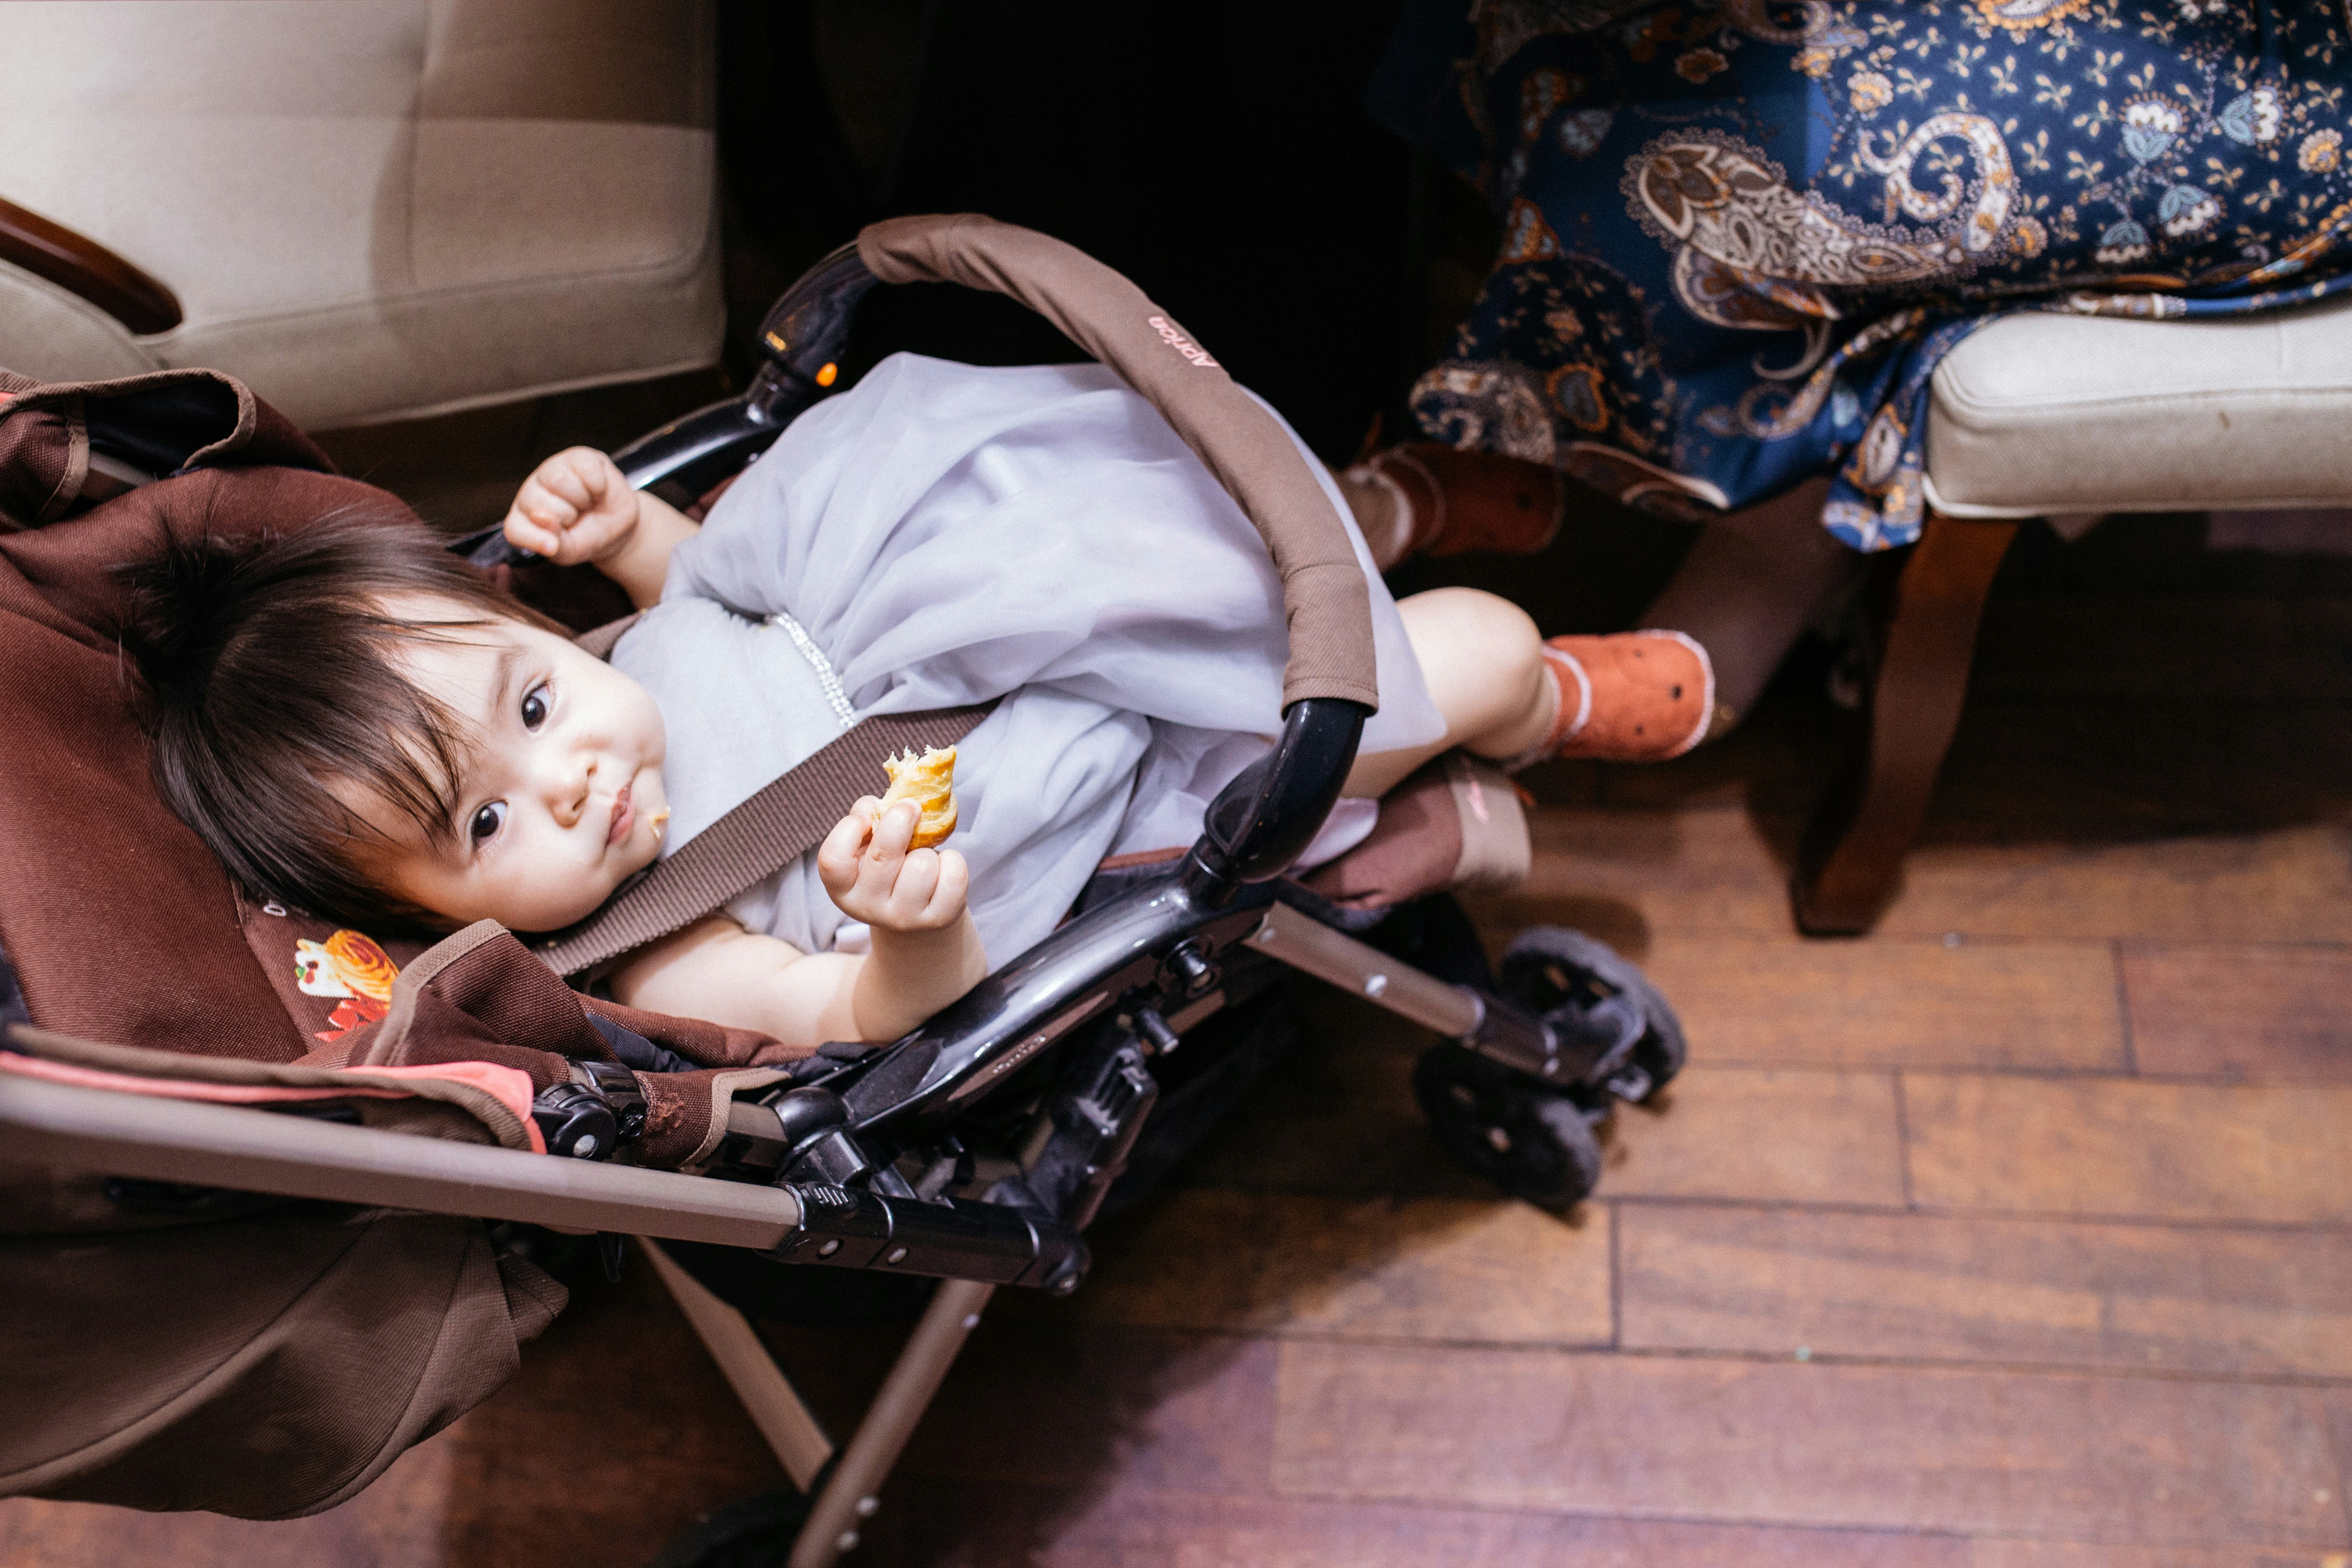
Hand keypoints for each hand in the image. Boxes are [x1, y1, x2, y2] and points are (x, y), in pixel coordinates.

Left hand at [502, 447, 639, 566]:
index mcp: (523, 521)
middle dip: (567, 517)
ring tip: (586, 504)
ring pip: (559, 481)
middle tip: (577, 519)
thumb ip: (556, 542)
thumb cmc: (588, 537)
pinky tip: (597, 490)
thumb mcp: (573, 551)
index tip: (553, 547)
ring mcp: (551, 471)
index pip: (515, 530)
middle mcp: (530, 493)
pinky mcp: (576, 457)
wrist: (619, 524)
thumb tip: (539, 517)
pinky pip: (586, 470)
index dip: (534, 538)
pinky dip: (598, 486)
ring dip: (582, 499)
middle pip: (540, 503)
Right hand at [817, 799, 970, 932]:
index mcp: (843, 889)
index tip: (868, 817)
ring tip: (922, 857)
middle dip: (900, 821)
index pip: (833, 860)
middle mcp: (868, 908)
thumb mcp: (866, 845)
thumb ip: (866, 816)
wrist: (918, 911)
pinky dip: (952, 861)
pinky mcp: (939, 919)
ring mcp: (904, 918)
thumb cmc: (887, 866)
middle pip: (883, 856)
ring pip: (922, 864)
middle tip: (911, 808)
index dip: (850, 828)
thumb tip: (891, 802)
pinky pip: (953, 873)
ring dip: (927, 850)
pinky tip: (942, 869)